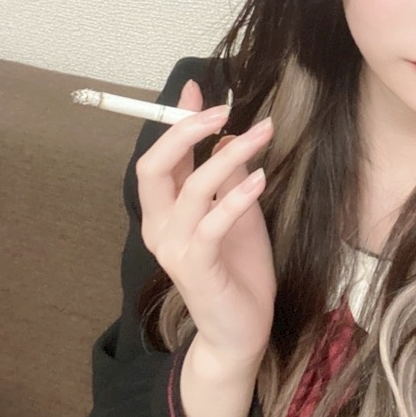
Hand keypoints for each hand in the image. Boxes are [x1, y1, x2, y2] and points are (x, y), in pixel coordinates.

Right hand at [137, 79, 275, 365]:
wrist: (241, 329)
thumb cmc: (238, 266)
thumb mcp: (237, 208)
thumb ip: (225, 172)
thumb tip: (223, 130)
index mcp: (163, 211)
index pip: (159, 156)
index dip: (174, 120)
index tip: (196, 87)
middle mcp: (158, 228)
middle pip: (154, 166)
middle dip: (185, 131)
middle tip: (224, 109)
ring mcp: (173, 250)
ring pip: (190, 189)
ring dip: (227, 155)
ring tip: (262, 133)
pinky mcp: (197, 269)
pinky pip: (211, 225)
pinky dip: (236, 197)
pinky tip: (260, 178)